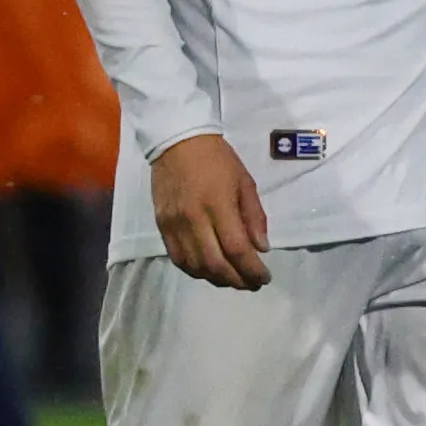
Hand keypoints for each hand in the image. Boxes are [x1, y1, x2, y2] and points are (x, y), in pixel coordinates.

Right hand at [152, 132, 269, 289]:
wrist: (177, 142)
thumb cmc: (218, 160)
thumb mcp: (246, 183)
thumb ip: (254, 217)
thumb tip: (262, 249)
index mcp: (218, 206)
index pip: (237, 249)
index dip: (252, 269)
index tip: (265, 277)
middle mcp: (193, 219)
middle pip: (215, 263)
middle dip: (236, 280)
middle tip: (252, 284)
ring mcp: (174, 224)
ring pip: (195, 265)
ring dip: (216, 278)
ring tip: (234, 279)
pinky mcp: (161, 226)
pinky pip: (178, 258)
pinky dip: (195, 270)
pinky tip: (209, 271)